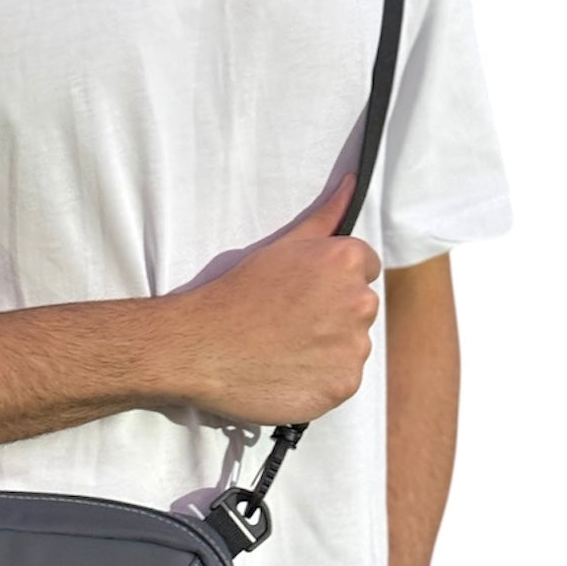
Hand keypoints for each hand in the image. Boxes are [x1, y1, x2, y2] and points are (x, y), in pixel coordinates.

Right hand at [178, 171, 381, 424]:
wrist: (201, 346)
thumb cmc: (235, 293)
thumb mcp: (282, 246)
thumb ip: (325, 216)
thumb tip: (353, 181)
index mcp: (346, 261)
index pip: (365, 268)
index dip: (331, 281)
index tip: (303, 293)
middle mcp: (359, 301)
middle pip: (360, 308)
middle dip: (333, 314)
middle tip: (289, 322)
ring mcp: (353, 347)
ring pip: (351, 346)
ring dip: (327, 349)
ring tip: (284, 349)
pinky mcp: (342, 384)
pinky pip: (341, 380)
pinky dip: (320, 380)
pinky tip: (287, 371)